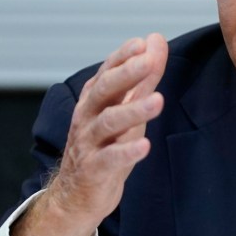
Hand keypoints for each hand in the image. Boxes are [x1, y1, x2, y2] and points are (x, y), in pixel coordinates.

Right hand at [13, 34, 168, 235]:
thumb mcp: (126, 109)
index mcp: (95, 99)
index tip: (143, 43)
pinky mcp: (94, 170)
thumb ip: (143, 77)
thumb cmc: (105, 145)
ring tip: (158, 101)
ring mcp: (89, 143)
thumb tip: (156, 41)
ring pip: (108, 122)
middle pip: (105, 91)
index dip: (123, 57)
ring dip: (133, 110)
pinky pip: (110, 159)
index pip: (107, 71)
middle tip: (148, 61)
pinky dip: (127, 152)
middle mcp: (88, 117)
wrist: (76, 194)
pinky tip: (145, 146)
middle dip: (126, 74)